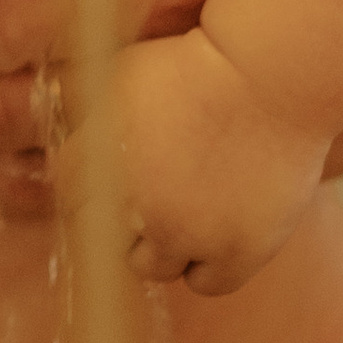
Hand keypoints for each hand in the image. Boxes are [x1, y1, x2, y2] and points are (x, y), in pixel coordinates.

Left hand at [100, 27, 324, 291]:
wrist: (271, 73)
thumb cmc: (199, 60)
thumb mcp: (123, 74)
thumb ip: (92, 116)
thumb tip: (75, 137)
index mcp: (100, 164)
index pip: (72, 197)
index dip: (90, 187)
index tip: (106, 180)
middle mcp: (136, 208)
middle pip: (107, 239)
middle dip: (121, 218)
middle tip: (148, 195)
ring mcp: (188, 235)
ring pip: (152, 267)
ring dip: (161, 245)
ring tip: (183, 214)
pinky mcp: (239, 249)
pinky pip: (207, 282)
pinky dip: (208, 265)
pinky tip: (216, 236)